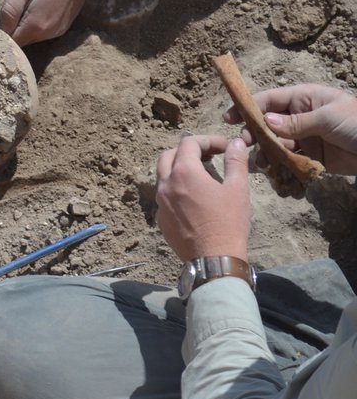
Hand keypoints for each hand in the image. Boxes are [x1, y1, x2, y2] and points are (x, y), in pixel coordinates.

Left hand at [0, 0, 101, 45]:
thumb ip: (11, 11)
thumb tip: (0, 30)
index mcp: (36, 25)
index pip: (11, 42)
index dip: (2, 33)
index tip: (0, 20)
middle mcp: (48, 33)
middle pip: (22, 41)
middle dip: (13, 30)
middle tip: (12, 8)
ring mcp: (58, 30)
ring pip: (33, 37)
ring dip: (25, 26)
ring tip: (26, 5)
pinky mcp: (64, 25)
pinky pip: (44, 31)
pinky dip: (37, 24)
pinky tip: (38, 6)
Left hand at [155, 136, 250, 261]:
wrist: (213, 259)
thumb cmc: (228, 222)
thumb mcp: (237, 188)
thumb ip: (235, 161)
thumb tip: (236, 142)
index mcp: (184, 173)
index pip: (189, 143)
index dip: (208, 140)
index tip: (224, 147)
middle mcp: (165, 185)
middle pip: (168, 155)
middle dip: (188, 151)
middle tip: (209, 156)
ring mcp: (160, 203)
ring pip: (163, 176)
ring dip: (179, 169)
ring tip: (203, 175)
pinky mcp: (161, 219)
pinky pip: (164, 196)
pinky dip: (176, 189)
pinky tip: (194, 198)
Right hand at [223, 84, 356, 175]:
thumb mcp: (328, 118)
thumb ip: (296, 122)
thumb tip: (265, 122)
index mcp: (305, 98)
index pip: (270, 99)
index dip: (248, 107)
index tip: (229, 118)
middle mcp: (301, 115)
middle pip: (268, 123)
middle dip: (254, 133)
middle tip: (242, 144)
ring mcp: (305, 136)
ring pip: (276, 143)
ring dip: (265, 152)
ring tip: (260, 163)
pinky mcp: (311, 156)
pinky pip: (289, 159)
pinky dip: (279, 165)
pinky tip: (273, 171)